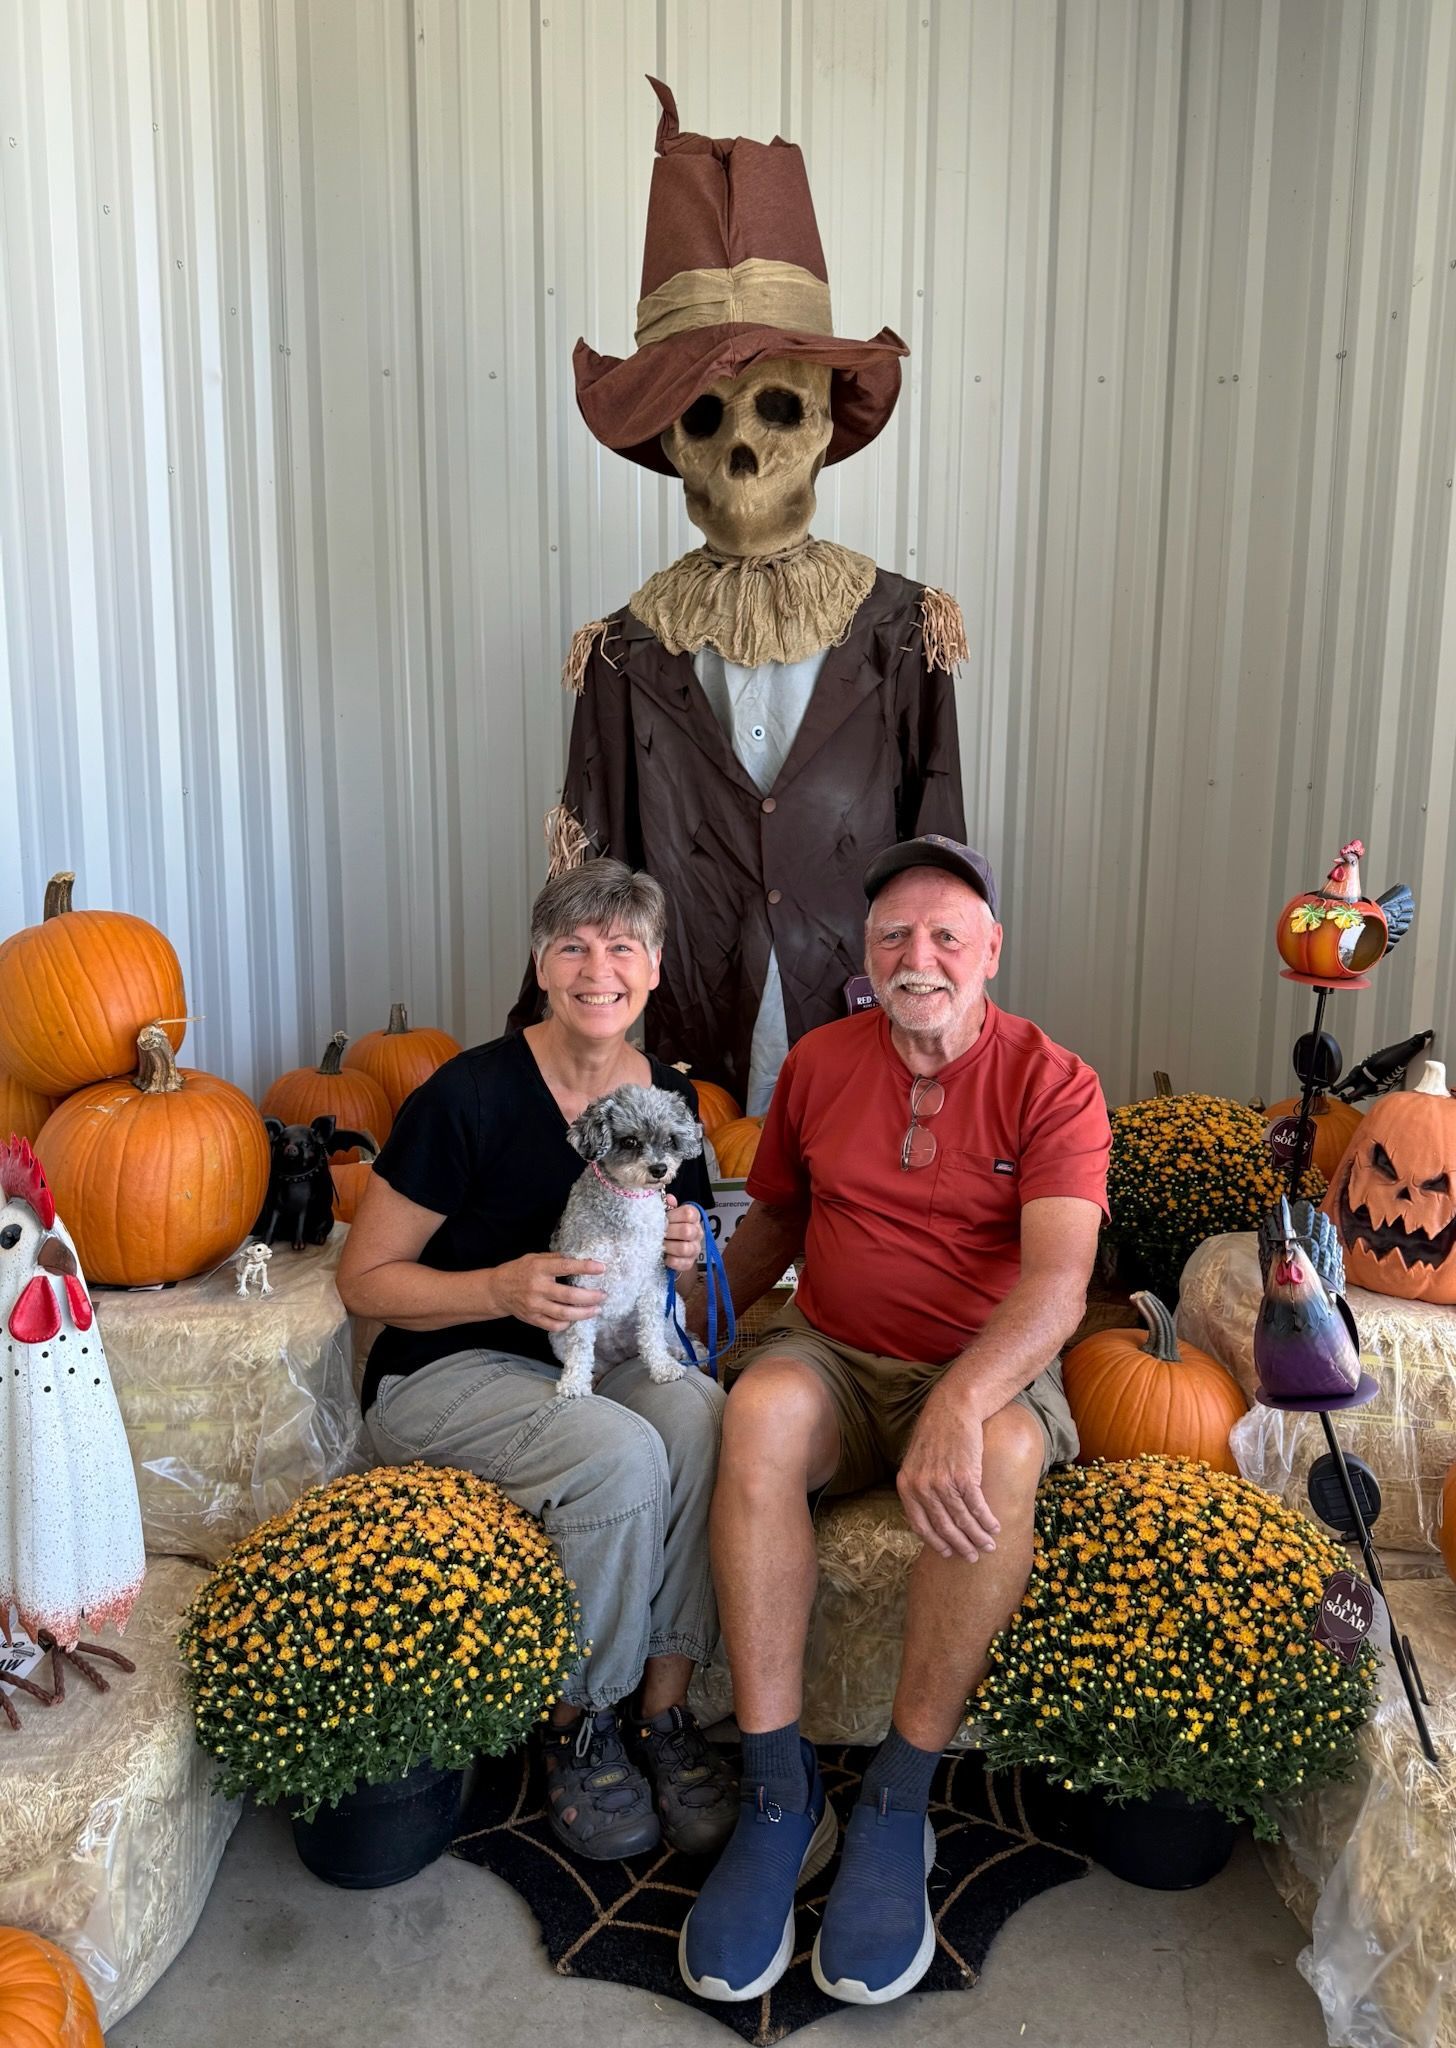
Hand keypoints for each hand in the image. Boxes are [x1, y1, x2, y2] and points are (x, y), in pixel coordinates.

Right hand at [490, 1254, 605, 1332]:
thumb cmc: (519, 1271)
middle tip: (603, 1295)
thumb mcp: (534, 1258)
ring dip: (584, 1313)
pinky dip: (567, 1324)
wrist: (497, 1290)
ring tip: (597, 1310)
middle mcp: (537, 1287)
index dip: (585, 1267)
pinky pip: (553, 1325)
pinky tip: (575, 1319)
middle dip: (590, 1297)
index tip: (601, 1268)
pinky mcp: (532, 1318)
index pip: (566, 1266)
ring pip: (564, 1314)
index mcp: (539, 1268)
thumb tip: (579, 1258)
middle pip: (569, 1296)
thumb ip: (555, 1259)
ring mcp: (534, 1305)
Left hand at [662, 1193, 702, 1275]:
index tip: (664, 1219)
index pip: (689, 1213)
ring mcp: (695, 1248)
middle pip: (687, 1231)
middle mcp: (697, 1232)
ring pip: (685, 1248)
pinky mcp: (690, 1263)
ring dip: (669, 1247)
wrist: (671, 1249)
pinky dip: (672, 1261)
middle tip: (659, 1234)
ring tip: (660, 1245)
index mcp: (693, 1218)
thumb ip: (667, 1205)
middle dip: (669, 1232)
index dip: (674, 1216)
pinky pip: (683, 1263)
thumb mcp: (667, 1214)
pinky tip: (665, 1257)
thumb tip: (669, 1199)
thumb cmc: (669, 1228)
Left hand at [896, 1386, 1000, 1561]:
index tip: (948, 1552)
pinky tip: (995, 1526)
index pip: (920, 1525)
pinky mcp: (965, 1476)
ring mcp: (943, 1483)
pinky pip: (977, 1507)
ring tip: (989, 1545)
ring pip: (962, 1520)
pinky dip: (987, 1520)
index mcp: (906, 1486)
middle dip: (960, 1545)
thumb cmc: (936, 1434)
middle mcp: (922, 1487)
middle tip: (973, 1556)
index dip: (935, 1542)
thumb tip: (928, 1515)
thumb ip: (918, 1486)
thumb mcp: (916, 1461)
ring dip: (978, 1537)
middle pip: (943, 1527)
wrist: (952, 1408)